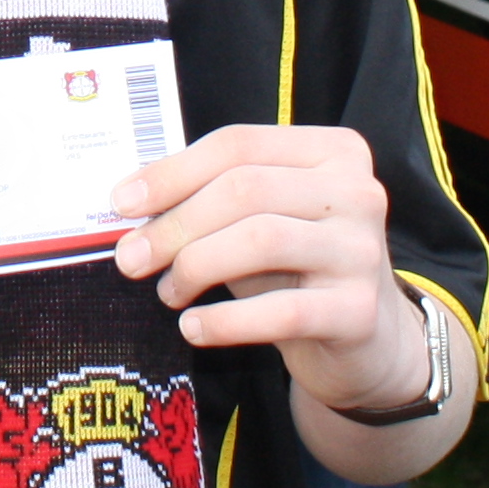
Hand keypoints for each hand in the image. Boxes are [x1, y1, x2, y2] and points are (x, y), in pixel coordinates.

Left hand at [110, 123, 422, 416]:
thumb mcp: (259, 220)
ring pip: (260, 240)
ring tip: (167, 292)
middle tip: (131, 258)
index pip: (238, 144)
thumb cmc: (298, 269)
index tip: (121, 203)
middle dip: (175, 224)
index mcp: (334, 150)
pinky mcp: (360, 311)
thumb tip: (130, 202)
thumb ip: (209, 200)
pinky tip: (193, 328)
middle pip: (244, 189)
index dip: (172, 172)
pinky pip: (279, 311)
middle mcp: (358, 192)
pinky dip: (225, 320)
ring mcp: (363, 250)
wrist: (367, 343)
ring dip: (195, 266)